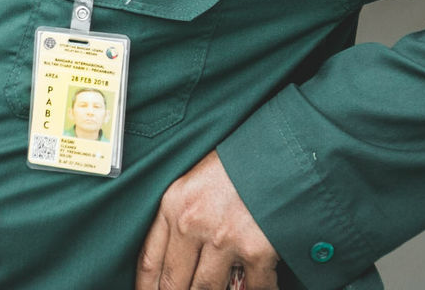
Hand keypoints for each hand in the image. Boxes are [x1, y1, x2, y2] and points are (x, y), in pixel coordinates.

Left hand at [137, 151, 279, 289]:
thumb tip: (173, 261)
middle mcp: (194, 222)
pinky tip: (256, 286)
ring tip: (217, 288)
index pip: (150, 261)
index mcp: (174, 204)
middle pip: (173, 284)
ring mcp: (224, 237)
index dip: (146, 289)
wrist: (278, 148)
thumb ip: (180, 217)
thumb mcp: (195, 181)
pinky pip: (252, 289)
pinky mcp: (255, 249)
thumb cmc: (237, 163)